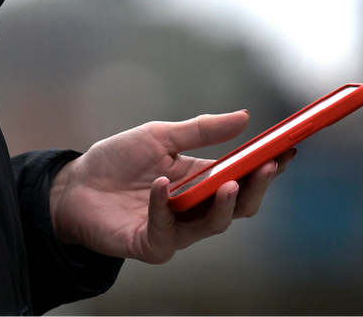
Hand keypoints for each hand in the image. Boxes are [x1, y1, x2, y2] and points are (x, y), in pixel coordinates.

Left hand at [49, 112, 294, 263]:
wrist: (73, 185)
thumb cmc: (115, 161)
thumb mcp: (159, 136)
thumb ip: (201, 130)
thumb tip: (245, 117)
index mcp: (201, 180)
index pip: (244, 178)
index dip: (268, 166)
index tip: (289, 149)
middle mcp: (195, 209)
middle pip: (239, 206)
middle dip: (257, 188)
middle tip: (268, 166)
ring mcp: (175, 230)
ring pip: (213, 225)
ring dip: (224, 205)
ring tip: (229, 182)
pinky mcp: (150, 245)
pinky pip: (166, 231)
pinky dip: (164, 206)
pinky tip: (160, 184)